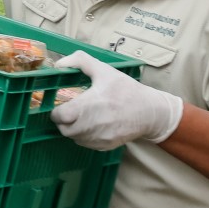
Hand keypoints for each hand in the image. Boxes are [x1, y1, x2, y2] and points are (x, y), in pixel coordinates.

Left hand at [50, 51, 183, 150]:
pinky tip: (92, 126)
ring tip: (82, 117)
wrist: (151, 112)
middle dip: (64, 120)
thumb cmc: (127, 90)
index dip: (57, 111)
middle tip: (71, 111)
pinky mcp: (105, 146)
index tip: (62, 105)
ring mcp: (99, 138)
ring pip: (74, 138)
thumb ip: (80, 61)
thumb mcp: (104, 70)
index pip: (59, 116)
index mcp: (88, 106)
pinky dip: (84, 136)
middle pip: (64, 129)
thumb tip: (59, 64)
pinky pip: (86, 144)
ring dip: (73, 129)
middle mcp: (91, 125)